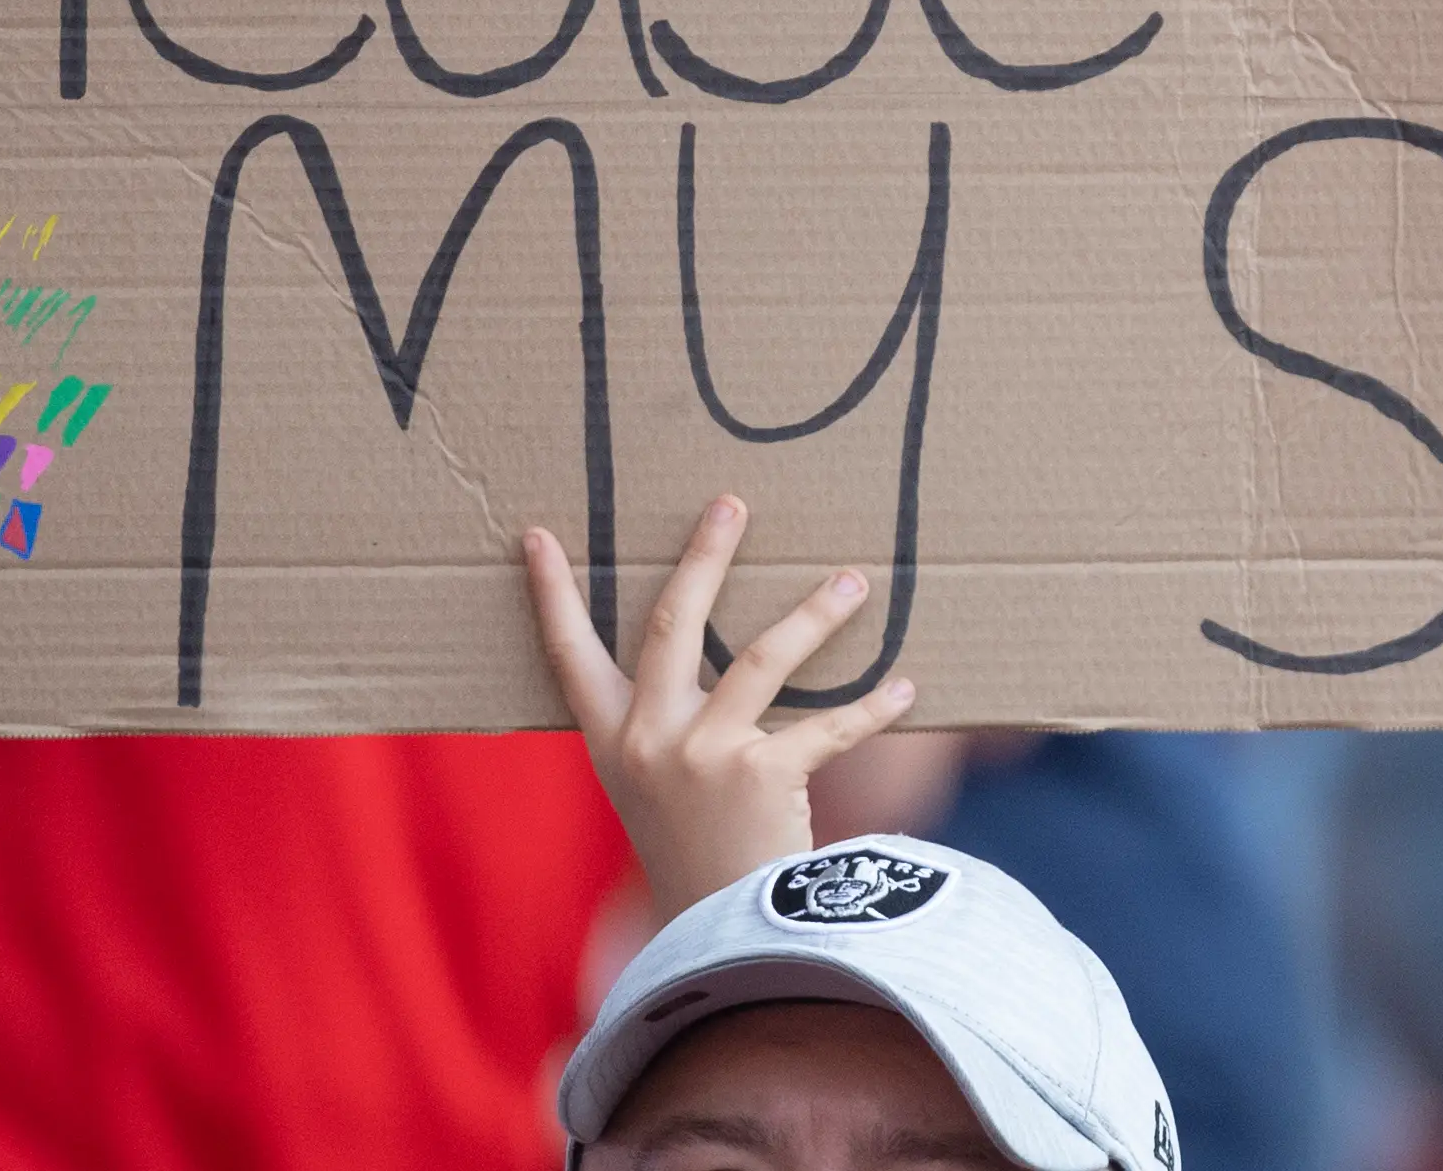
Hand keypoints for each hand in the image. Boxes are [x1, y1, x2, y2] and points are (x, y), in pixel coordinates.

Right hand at [522, 495, 920, 914]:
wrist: (720, 940)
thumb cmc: (692, 849)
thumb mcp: (649, 787)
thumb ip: (657, 725)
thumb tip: (695, 643)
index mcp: (611, 740)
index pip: (568, 656)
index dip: (552, 595)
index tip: (538, 536)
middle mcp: (647, 741)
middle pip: (671, 623)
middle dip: (703, 556)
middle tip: (732, 502)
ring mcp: (701, 757)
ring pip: (761, 658)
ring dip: (814, 613)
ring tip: (854, 579)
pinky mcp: (759, 778)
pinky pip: (827, 728)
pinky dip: (872, 709)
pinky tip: (905, 690)